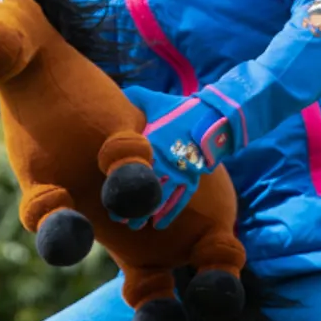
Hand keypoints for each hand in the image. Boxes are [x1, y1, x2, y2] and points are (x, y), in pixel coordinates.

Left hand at [119, 87, 234, 229]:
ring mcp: (180, 171)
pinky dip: (169, 212)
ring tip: (134, 227)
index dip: (119, 183)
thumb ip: (136, 97)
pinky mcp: (193, 178)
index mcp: (152, 142)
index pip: (132, 167)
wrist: (213, 117)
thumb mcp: (156, 101)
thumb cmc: (179, 110)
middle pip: (143, 188)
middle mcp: (164, 160)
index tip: (107, 196)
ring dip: (146, 213)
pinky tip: (159, 224)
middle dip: (129, 205)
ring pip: (160, 198)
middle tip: (116, 218)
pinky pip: (180, 199)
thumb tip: (118, 93)